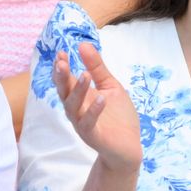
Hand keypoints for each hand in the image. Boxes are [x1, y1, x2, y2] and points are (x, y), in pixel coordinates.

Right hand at [53, 43, 140, 173]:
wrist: (129, 146)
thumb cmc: (118, 116)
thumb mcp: (110, 86)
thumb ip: (97, 67)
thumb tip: (82, 44)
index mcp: (79, 96)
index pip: (65, 80)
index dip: (61, 67)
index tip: (62, 52)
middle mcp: (76, 109)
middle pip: (63, 92)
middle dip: (61, 77)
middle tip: (62, 62)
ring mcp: (82, 123)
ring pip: (73, 107)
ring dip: (78, 91)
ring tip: (85, 75)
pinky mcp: (93, 136)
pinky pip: (89, 123)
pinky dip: (94, 111)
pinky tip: (101, 98)